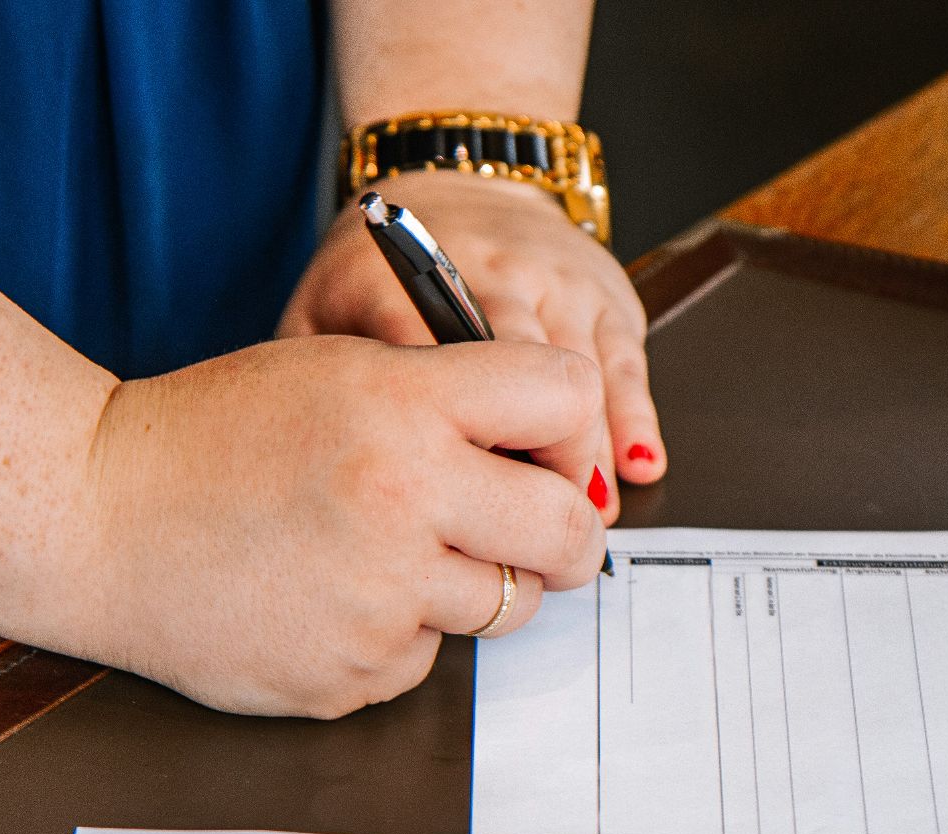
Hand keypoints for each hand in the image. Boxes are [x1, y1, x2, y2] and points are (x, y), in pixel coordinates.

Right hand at [70, 334, 606, 717]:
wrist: (93, 514)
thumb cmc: (212, 435)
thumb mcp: (338, 370)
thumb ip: (451, 399)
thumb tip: (556, 454)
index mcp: (406, 405)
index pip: (568, 399)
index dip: (567, 427)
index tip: (547, 451)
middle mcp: (405, 500)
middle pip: (570, 532)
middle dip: (565, 535)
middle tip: (536, 532)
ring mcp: (380, 599)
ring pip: (508, 606)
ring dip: (476, 585)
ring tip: (395, 552)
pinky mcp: (352, 674)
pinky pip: (427, 657)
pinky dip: (400, 632)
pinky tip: (332, 595)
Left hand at [278, 169, 664, 522]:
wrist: (457, 187)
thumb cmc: (380, 276)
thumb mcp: (320, 316)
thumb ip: (310, 384)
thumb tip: (314, 477)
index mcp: (399, 278)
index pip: (426, 364)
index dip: (449, 443)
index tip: (456, 508)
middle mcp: (483, 269)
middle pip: (515, 369)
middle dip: (530, 454)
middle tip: (530, 531)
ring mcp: (551, 277)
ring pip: (578, 370)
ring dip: (586, 448)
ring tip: (581, 517)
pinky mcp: (604, 290)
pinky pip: (623, 359)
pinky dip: (634, 416)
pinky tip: (637, 467)